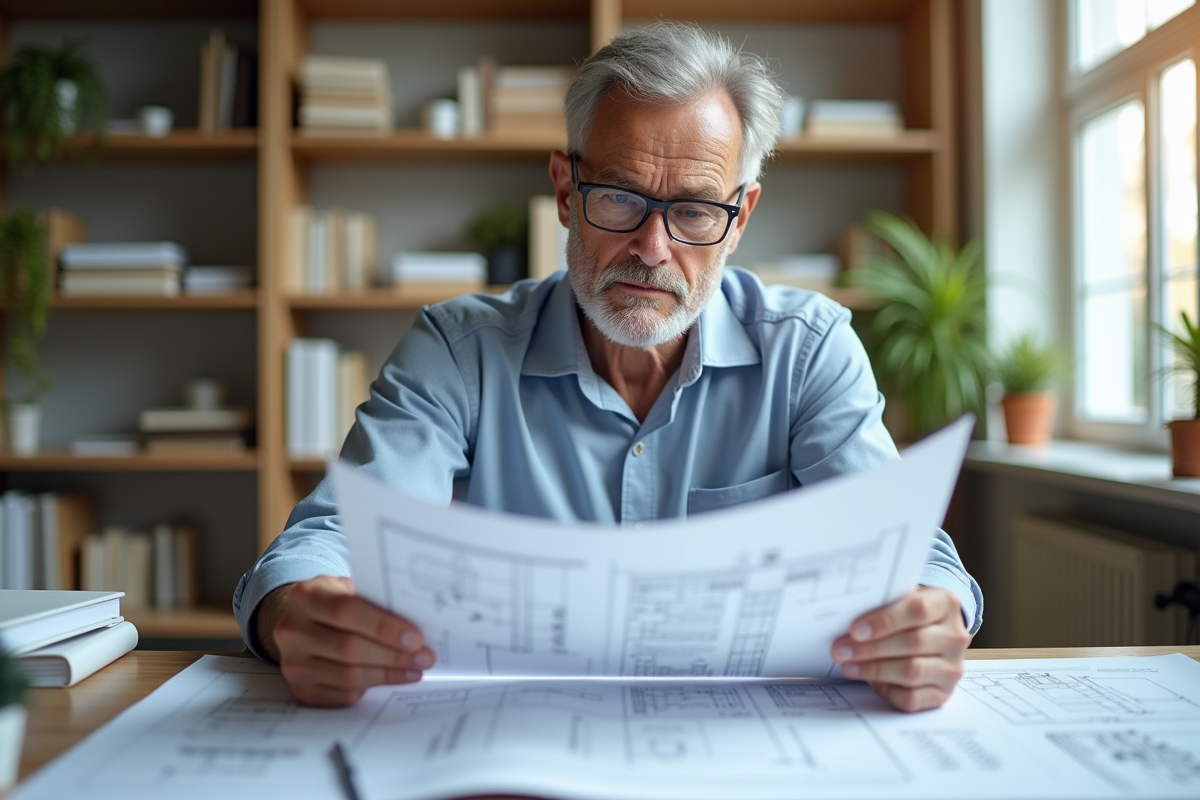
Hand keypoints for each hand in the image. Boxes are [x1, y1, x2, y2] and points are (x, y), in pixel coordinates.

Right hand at [256, 575, 436, 706]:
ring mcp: (293, 663)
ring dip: (388, 675)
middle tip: (425, 657)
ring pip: (348, 676)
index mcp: (307, 596)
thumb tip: (417, 622)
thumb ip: (374, 600)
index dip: (384, 627)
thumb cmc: (335, 602)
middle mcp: (293, 630)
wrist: (301, 622)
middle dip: (394, 655)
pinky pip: (342, 695)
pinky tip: (391, 680)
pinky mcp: (301, 689)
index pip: (347, 611)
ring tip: (415, 670)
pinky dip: (371, 689)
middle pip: (350, 648)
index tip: (415, 638)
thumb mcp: (348, 588)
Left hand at [830, 586, 970, 711]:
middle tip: (841, 650)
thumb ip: (881, 604)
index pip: (918, 611)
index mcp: (946, 604)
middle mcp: (955, 637)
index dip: (885, 621)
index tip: (855, 630)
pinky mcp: (943, 694)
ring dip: (874, 670)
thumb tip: (845, 619)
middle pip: (913, 643)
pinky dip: (887, 691)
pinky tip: (870, 682)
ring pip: (912, 672)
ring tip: (848, 666)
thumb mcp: (900, 599)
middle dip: (871, 649)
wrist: (934, 633)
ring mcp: (952, 668)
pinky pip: (912, 699)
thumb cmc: (908, 614)